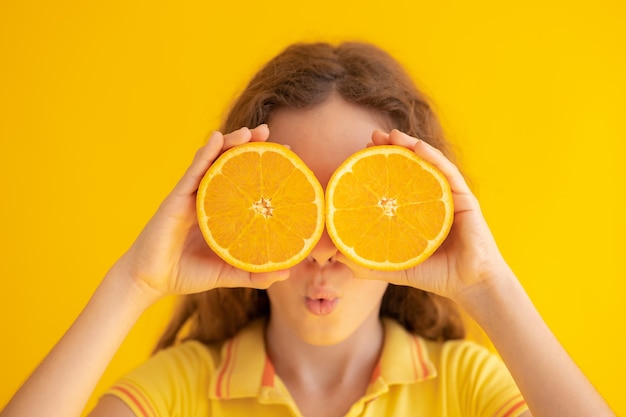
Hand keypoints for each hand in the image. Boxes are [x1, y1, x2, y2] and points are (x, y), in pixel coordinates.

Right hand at [114, 125, 288, 301]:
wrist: (150, 281)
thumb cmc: (186, 274)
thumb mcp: (227, 272)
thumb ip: (253, 273)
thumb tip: (286, 274)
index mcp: (219, 211)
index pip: (244, 180)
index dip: (262, 165)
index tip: (285, 153)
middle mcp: (206, 198)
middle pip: (229, 163)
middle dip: (247, 145)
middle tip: (267, 132)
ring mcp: (190, 195)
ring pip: (211, 161)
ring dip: (230, 142)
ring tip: (249, 132)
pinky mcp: (175, 198)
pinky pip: (193, 171)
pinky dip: (205, 153)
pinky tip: (217, 138)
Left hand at [337, 129, 509, 305]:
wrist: (470, 285)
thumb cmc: (435, 276)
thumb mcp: (395, 266)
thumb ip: (369, 262)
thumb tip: (337, 257)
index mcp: (418, 210)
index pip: (397, 181)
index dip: (380, 164)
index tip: (361, 153)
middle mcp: (434, 198)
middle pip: (412, 166)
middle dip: (393, 148)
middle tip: (373, 136)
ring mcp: (450, 196)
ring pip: (429, 163)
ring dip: (411, 145)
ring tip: (392, 134)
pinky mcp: (465, 199)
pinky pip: (448, 172)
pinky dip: (433, 157)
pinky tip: (417, 147)